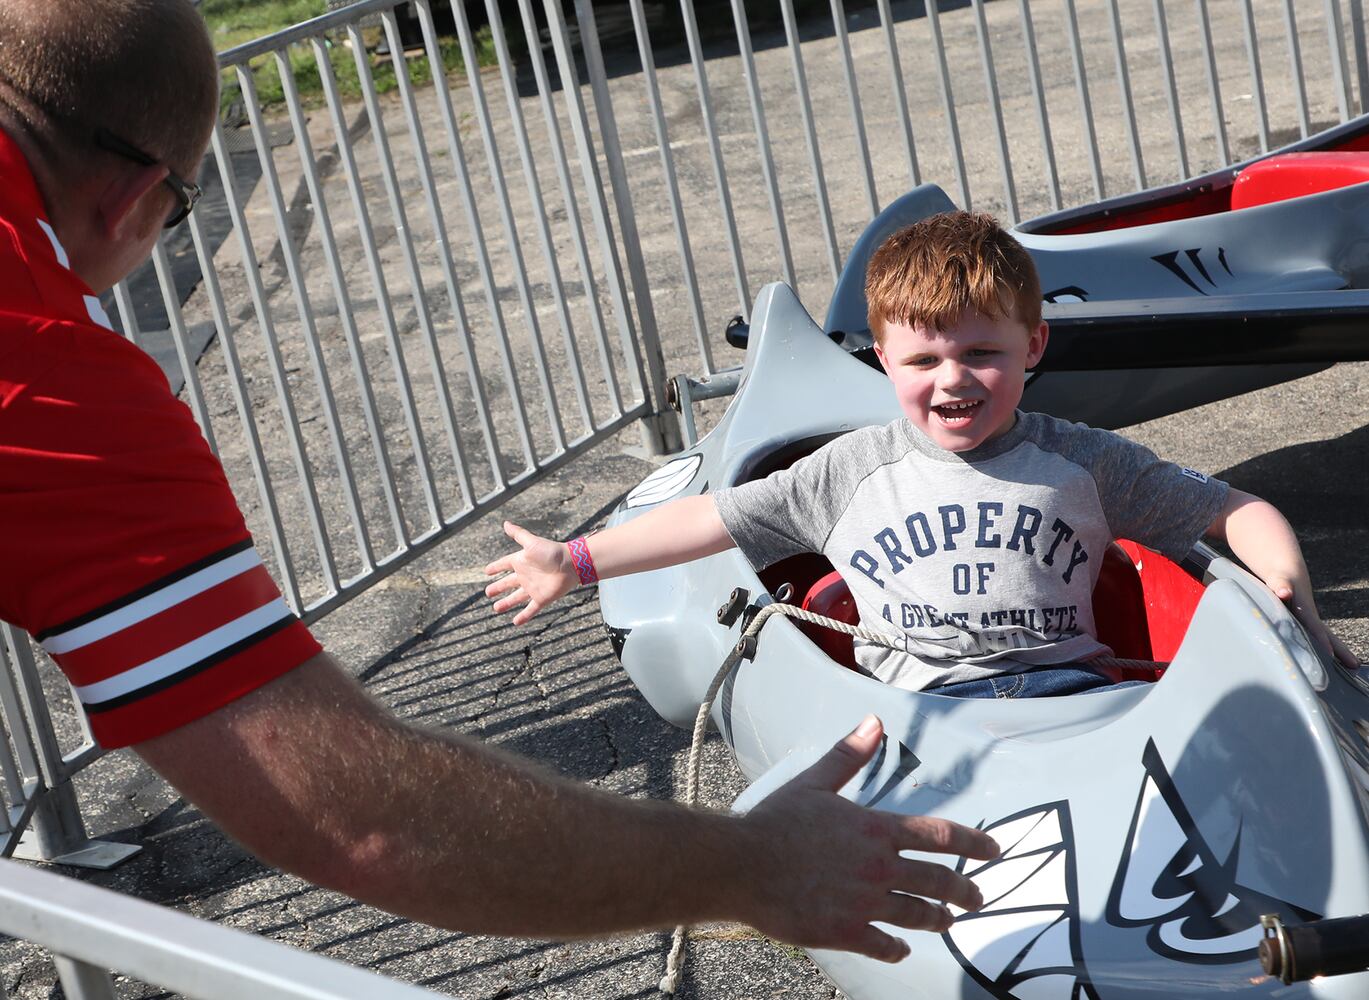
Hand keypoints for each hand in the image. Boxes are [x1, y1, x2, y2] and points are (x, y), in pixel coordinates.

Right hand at [484, 521, 577, 624]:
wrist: (572, 564)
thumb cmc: (552, 552)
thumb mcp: (532, 543)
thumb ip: (519, 534)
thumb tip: (505, 523)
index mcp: (522, 561)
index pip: (504, 564)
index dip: (496, 568)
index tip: (487, 571)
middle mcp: (526, 576)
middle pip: (508, 583)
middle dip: (498, 588)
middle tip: (488, 592)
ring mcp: (533, 588)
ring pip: (516, 598)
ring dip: (506, 603)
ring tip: (496, 608)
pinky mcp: (541, 599)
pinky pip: (530, 609)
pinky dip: (523, 616)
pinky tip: (515, 622)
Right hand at [737, 716, 998, 962]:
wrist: (741, 864)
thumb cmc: (775, 821)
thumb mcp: (815, 782)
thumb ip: (849, 755)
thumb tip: (874, 722)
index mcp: (876, 829)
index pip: (940, 835)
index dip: (973, 843)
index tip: (993, 850)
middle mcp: (878, 867)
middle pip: (940, 881)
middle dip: (966, 891)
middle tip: (978, 898)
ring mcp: (864, 902)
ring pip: (918, 916)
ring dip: (938, 919)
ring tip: (947, 922)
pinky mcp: (844, 931)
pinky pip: (884, 946)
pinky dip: (897, 949)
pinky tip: (901, 949)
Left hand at [1265, 574, 1360, 668]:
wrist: (1288, 573)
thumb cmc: (1282, 578)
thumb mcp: (1279, 580)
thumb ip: (1280, 586)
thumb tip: (1284, 593)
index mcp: (1304, 610)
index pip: (1314, 628)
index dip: (1321, 641)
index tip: (1330, 655)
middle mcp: (1311, 617)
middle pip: (1328, 635)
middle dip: (1341, 650)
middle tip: (1355, 665)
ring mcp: (1310, 621)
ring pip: (1326, 637)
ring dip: (1338, 651)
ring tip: (1353, 666)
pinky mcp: (1305, 623)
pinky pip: (1317, 638)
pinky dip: (1325, 648)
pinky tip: (1331, 659)